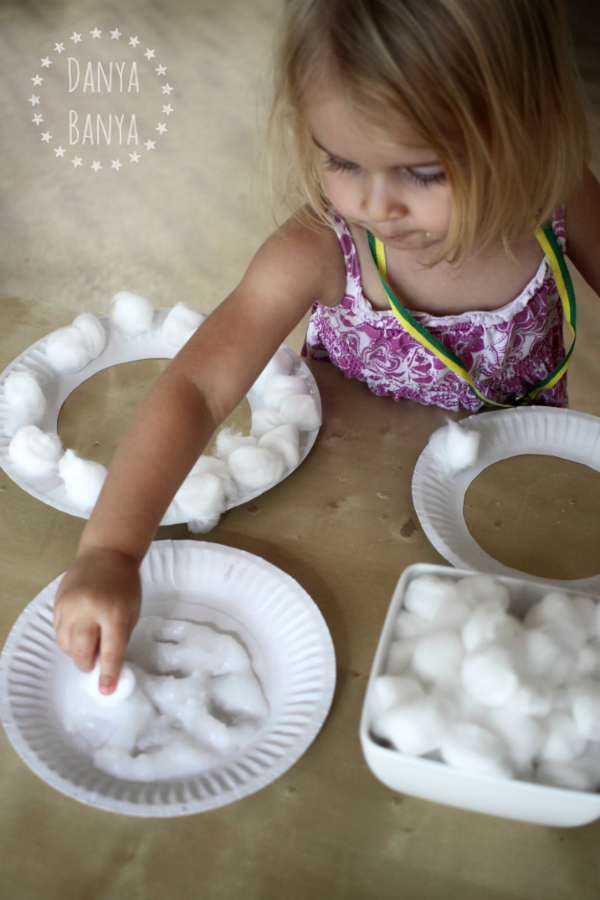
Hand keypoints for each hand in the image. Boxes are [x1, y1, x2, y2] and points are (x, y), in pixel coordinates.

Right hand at [53, 548, 141, 694]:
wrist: (107, 553)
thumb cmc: (125, 583)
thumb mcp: (132, 610)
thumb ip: (120, 637)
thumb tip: (109, 664)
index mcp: (113, 612)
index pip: (110, 651)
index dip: (108, 674)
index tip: (106, 690)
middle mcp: (88, 610)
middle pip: (81, 651)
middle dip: (88, 664)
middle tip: (94, 665)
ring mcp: (70, 605)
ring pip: (65, 644)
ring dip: (76, 652)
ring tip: (88, 646)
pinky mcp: (58, 602)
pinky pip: (59, 630)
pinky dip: (68, 638)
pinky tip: (79, 631)